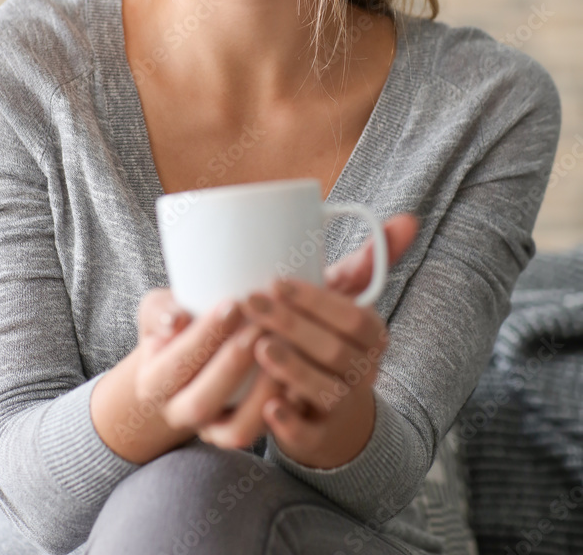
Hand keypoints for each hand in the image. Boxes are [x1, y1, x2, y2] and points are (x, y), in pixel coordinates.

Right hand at [135, 288, 285, 448]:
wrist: (183, 366)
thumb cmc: (174, 327)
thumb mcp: (157, 312)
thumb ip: (160, 311)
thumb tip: (176, 319)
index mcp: (152, 382)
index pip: (177, 363)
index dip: (205, 336)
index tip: (233, 304)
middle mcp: (178, 413)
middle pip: (203, 402)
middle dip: (233, 364)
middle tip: (260, 326)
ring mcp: (211, 430)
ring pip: (237, 429)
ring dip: (262, 392)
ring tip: (283, 350)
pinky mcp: (240, 432)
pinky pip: (263, 433)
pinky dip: (284, 409)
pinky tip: (299, 375)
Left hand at [198, 213, 419, 467]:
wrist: (332, 412)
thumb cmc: (331, 340)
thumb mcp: (347, 299)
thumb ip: (370, 262)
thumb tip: (408, 220)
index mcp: (372, 337)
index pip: (352, 317)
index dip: (316, 300)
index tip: (276, 282)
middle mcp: (364, 373)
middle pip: (334, 351)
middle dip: (292, 325)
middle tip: (251, 303)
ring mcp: (343, 409)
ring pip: (325, 391)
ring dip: (293, 368)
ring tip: (259, 346)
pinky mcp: (320, 439)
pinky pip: (309, 435)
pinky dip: (290, 423)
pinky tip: (269, 407)